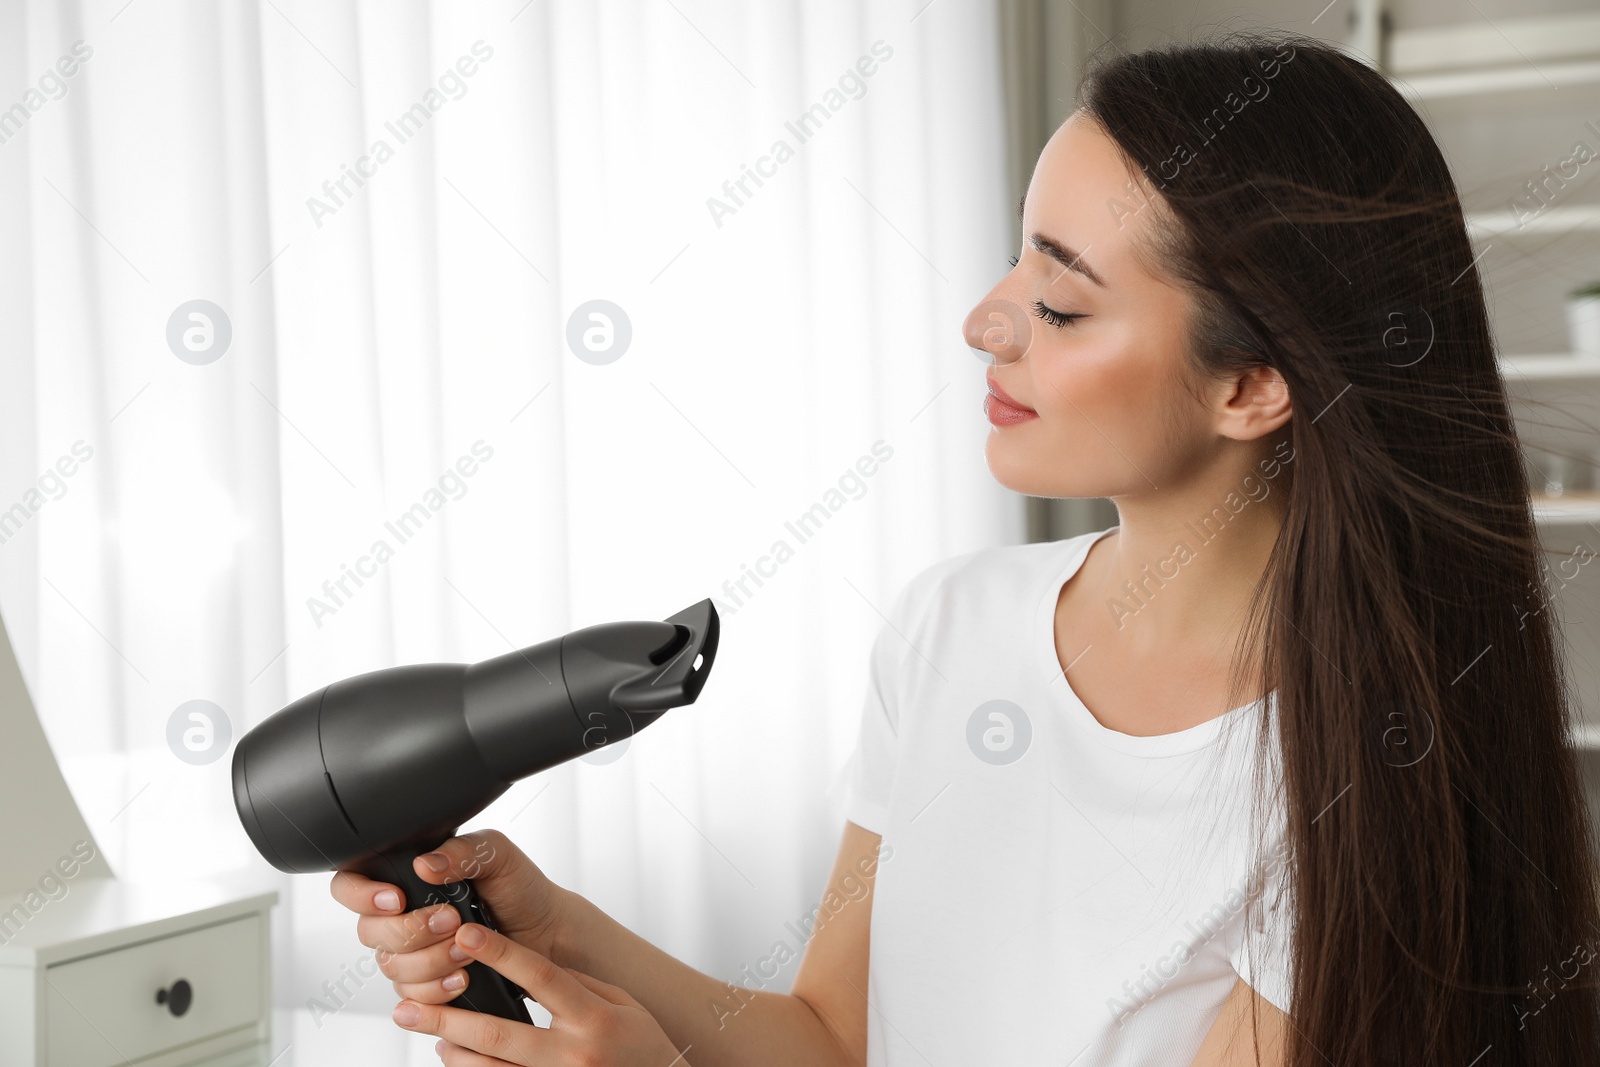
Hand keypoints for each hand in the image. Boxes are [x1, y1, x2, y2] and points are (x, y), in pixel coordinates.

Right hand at [329, 829, 573, 1004]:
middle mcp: (401, 916)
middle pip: (369, 932)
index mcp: (406, 877)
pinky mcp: (426, 985)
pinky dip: (437, 990)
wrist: (547, 933)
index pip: (350, 884)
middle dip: (411, 930)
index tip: (397, 899)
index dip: (360, 895)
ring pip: (390, 967)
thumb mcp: (496, 855)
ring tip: (466, 949)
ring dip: (430, 960)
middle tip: (451, 921)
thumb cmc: (520, 889)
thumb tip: (425, 864)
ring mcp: (410, 954)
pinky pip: (411, 997)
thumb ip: (461, 850)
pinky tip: (464, 977)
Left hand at [393, 922, 689, 1066]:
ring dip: (454, 1052)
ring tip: (428, 1032)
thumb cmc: (645, 1048)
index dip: (502, 954)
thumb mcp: (622, 1005)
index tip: (467, 934)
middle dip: (448, 1018)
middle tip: (407, 1007)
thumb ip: (579, 986)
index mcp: (594, 1018)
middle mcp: (574, 1055)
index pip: (541, 977)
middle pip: (499, 1033)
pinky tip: (454, 1059)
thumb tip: (532, 965)